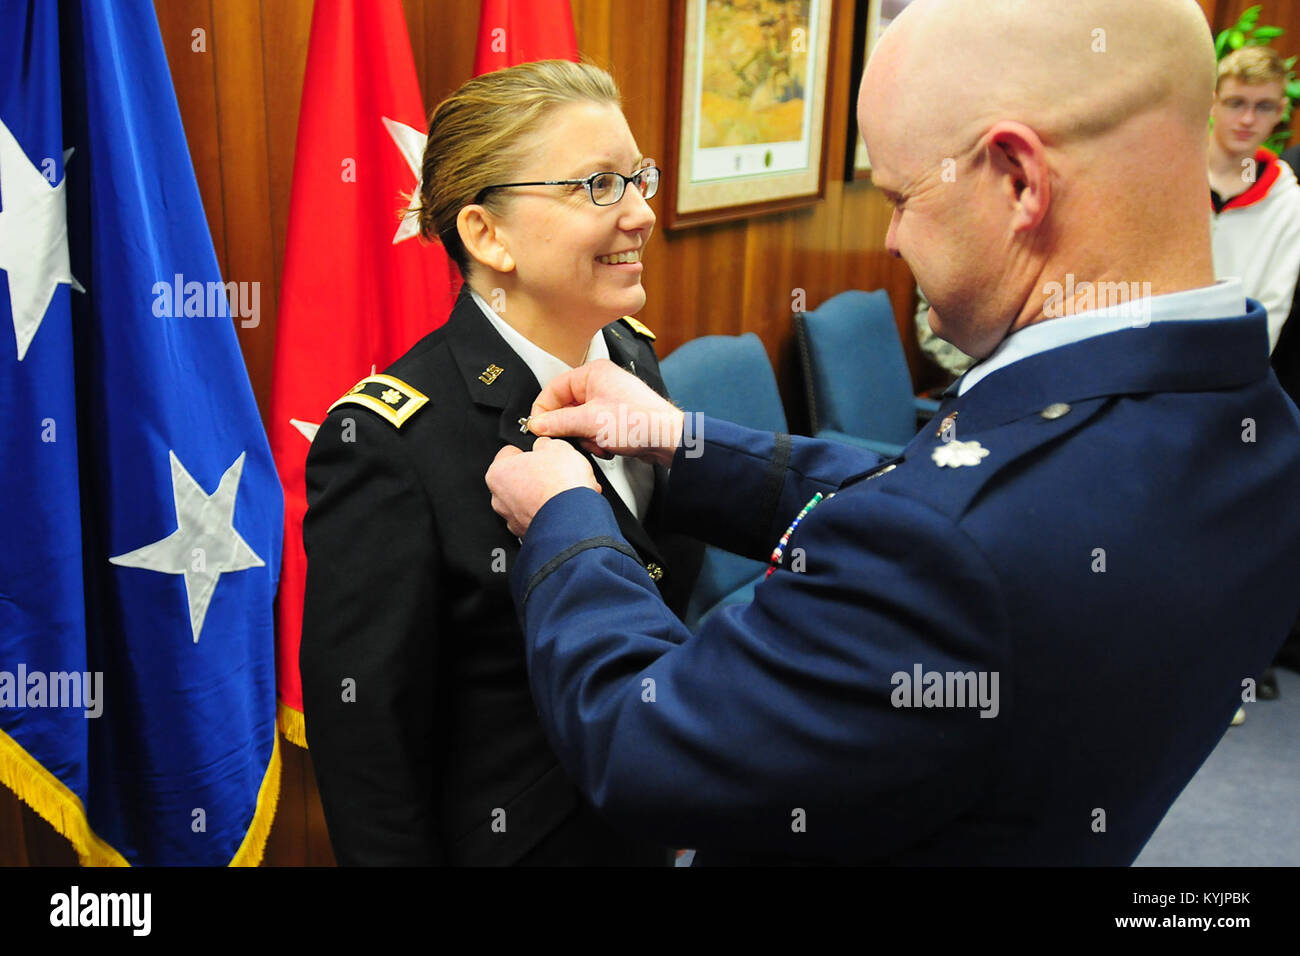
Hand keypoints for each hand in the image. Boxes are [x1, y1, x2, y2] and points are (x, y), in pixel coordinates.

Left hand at [486, 438, 601, 537]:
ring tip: (564, 491)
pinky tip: (565, 506)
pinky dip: (550, 512)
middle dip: (536, 475)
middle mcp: (499, 499)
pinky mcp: (528, 534)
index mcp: (498, 472)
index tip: (540, 452)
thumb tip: (545, 446)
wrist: (574, 519)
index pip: (510, 452)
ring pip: (528, 500)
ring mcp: (513, 519)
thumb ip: (545, 443)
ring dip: (544, 495)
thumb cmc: (560, 485)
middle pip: (518, 479)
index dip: (529, 450)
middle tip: (554, 472)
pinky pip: (539, 517)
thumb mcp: (557, 447)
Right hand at [526, 359, 683, 467]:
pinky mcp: (616, 417)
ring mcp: (609, 400)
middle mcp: (601, 383)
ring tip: (598, 444)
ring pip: (579, 421)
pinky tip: (607, 448)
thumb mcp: (589, 422)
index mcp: (593, 373)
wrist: (668, 438)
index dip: (544, 410)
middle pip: (566, 406)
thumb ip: (558, 423)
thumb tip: (537, 424)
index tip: (539, 428)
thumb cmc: (639, 422)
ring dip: (585, 438)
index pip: (554, 388)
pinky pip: (593, 428)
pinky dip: (596, 441)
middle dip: (570, 428)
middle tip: (575, 439)